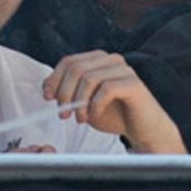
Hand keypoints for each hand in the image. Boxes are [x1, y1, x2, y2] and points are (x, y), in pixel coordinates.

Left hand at [44, 51, 186, 153]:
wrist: (143, 130)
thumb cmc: (115, 115)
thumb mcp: (84, 103)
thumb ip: (68, 92)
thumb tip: (47, 87)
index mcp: (98, 60)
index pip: (69, 61)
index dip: (54, 79)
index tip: (48, 97)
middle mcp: (111, 60)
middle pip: (76, 68)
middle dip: (64, 93)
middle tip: (63, 114)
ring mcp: (124, 70)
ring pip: (89, 78)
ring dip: (79, 101)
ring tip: (80, 119)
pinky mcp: (133, 84)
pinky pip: (106, 89)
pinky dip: (95, 105)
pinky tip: (94, 116)